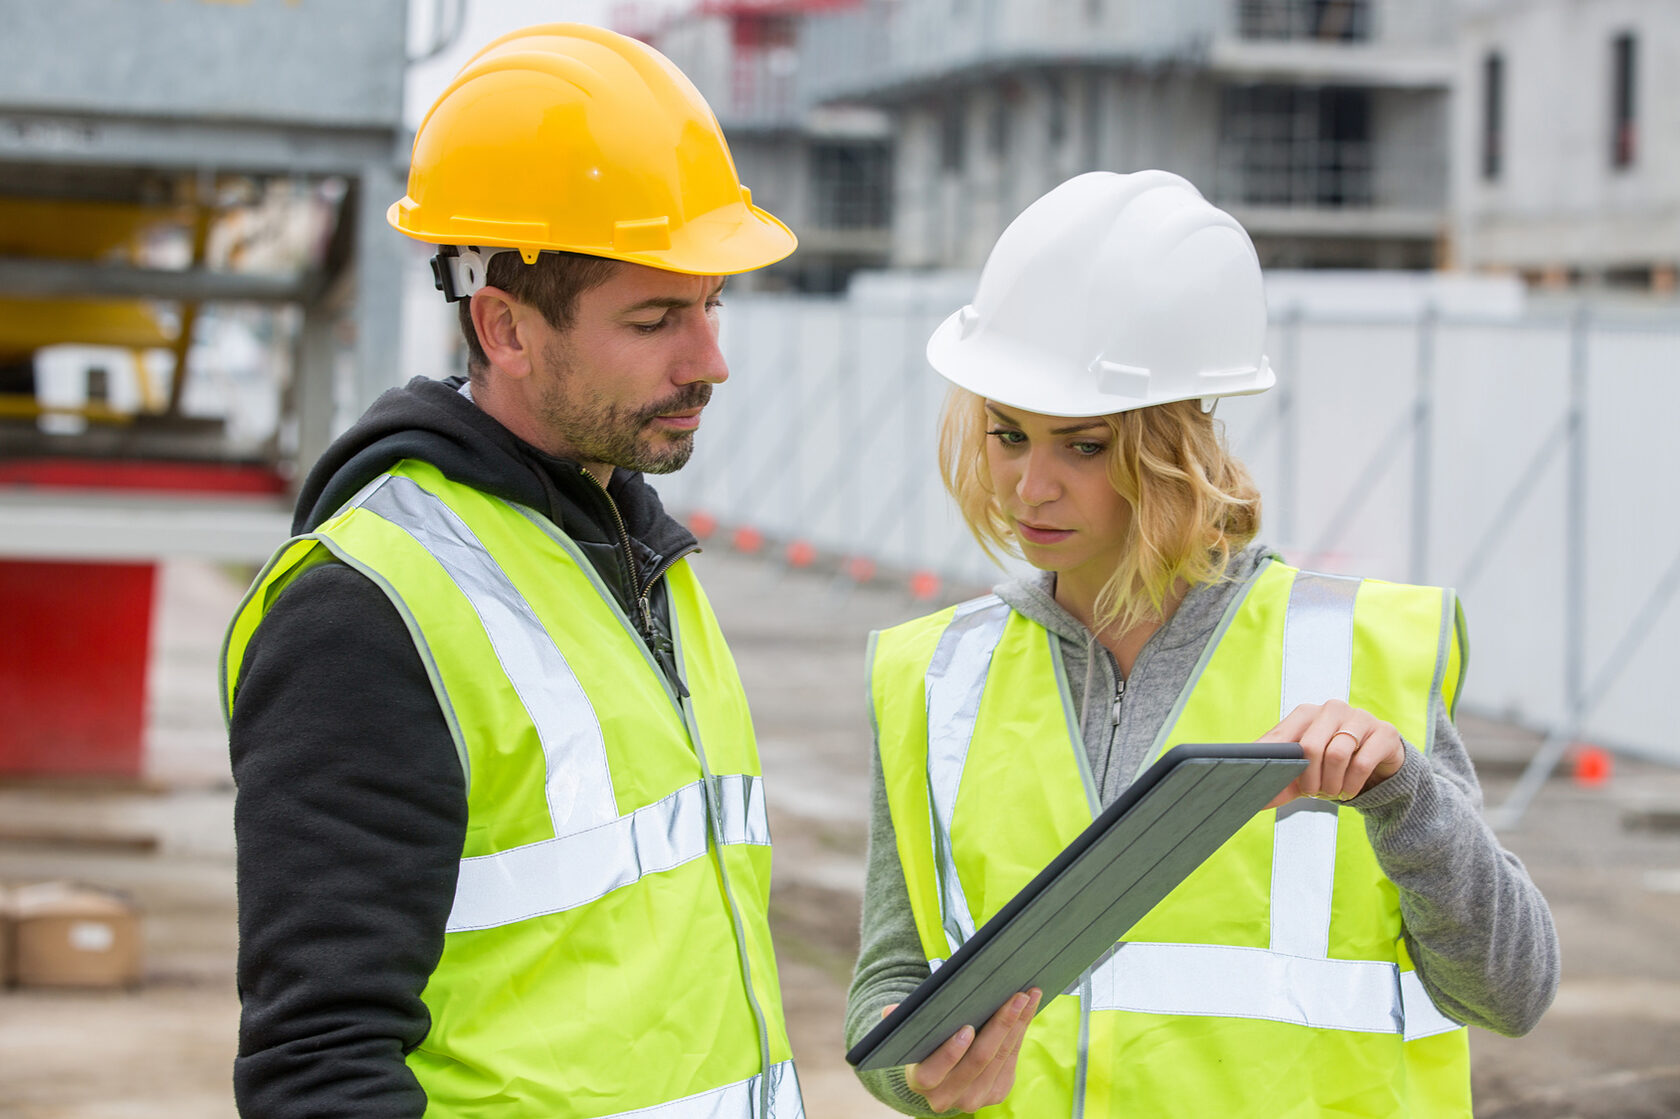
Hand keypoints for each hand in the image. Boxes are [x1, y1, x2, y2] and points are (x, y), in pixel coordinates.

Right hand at [883, 987, 1042, 1112]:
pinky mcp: (996, 1093)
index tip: (967, 1027)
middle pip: (978, 1060)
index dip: (951, 1051)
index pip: (934, 1070)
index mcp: (921, 1082)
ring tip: (1027, 996)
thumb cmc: (924, 1044)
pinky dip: (1020, 1032)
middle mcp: (947, 1097)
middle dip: (999, 1026)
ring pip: (1000, 1058)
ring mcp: (975, 1099)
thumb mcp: (911, 1035)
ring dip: (1017, 1025)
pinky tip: (1026, 1010)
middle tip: (1014, 997)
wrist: (940, 1076)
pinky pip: (1011, 1060)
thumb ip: (902, 1022)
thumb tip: (889, 1011)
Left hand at [1259, 700, 1404, 807]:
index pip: (1285, 738)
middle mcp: (1332, 709)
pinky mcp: (1383, 732)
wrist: (1372, 766)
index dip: (1285, 767)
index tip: (1290, 786)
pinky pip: (1362, 763)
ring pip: (1338, 755)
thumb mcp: (1295, 771)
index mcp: (1305, 713)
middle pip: (1312, 747)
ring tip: (1332, 792)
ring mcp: (1360, 717)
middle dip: (1311, 779)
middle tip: (1315, 794)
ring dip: (1332, 784)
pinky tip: (1349, 790)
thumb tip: (1236, 781)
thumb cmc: (1324, 767)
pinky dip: (1352, 785)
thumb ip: (1269, 771)